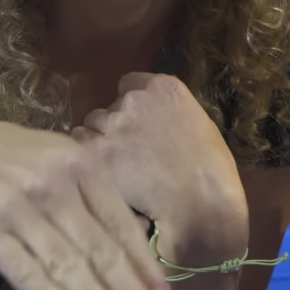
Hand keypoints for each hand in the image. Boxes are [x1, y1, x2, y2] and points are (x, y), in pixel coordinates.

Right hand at [0, 118, 171, 289]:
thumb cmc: (24, 166)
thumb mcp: (67, 165)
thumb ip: (102, 202)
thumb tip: (145, 240)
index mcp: (83, 165)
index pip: (120, 225)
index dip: (143, 265)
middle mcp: (53, 182)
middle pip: (98, 248)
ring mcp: (16, 205)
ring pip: (64, 262)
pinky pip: (21, 268)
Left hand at [73, 73, 248, 262]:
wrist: (202, 205)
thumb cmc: (212, 172)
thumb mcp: (198, 125)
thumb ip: (167, 113)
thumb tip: (149, 119)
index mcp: (162, 88)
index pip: (129, 84)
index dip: (131, 109)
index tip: (136, 127)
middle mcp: (133, 100)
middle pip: (108, 109)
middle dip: (114, 128)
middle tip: (128, 156)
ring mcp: (111, 124)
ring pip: (88, 128)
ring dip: (98, 145)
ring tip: (118, 171)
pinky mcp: (94, 152)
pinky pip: (77, 149)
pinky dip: (87, 163)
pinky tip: (106, 178)